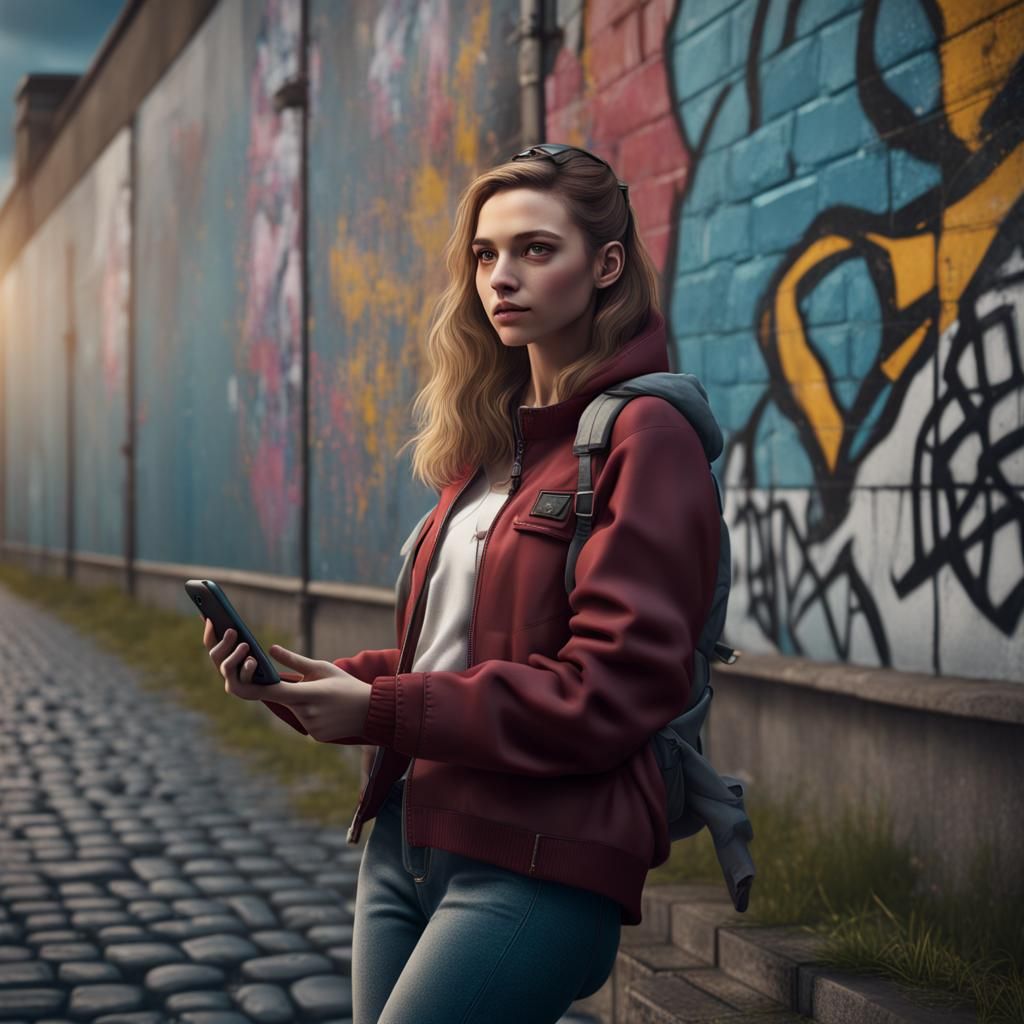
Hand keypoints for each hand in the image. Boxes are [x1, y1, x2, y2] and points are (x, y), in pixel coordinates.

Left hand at [203, 620, 371, 741]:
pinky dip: (312, 714)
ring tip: (326, 698)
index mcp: (309, 693)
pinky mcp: (317, 736)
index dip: (255, 686)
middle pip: (285, 700)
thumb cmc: (347, 684)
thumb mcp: (323, 668)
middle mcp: (307, 712)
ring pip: (296, 711)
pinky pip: (306, 722)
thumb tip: (272, 649)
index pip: (274, 691)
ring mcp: (312, 727)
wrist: (372, 710)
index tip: (242, 680)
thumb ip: (295, 661)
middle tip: (309, 685)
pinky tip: (330, 710)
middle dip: (290, 692)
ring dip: (303, 704)